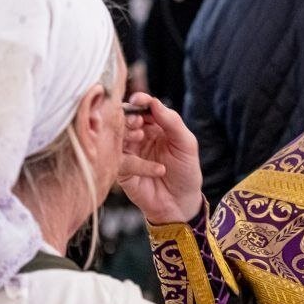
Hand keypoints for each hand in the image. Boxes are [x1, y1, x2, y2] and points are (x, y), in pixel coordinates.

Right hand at [118, 93, 202, 223]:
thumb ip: (172, 121)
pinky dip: (138, 163)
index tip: (138, 100)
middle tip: (137, 121)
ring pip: (117, 137)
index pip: (142, 108)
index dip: (139, 101)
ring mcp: (129, 153)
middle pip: (125, 119)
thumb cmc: (185, 171)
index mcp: (154, 126)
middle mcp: (138, 137)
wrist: (181, 203)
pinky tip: (159, 170)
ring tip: (141, 138)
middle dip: (129, 116)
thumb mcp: (186, 144)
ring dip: (128, 134)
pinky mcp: (123, 171)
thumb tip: (154, 102)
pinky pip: (122, 162)